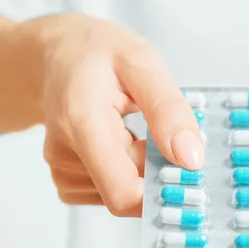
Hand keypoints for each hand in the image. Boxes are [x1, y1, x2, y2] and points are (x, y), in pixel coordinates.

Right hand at [19, 14, 203, 215]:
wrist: (57, 55)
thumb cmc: (99, 54)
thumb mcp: (143, 64)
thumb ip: (169, 112)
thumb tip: (191, 161)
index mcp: (82, 123)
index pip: (123, 193)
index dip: (159, 192)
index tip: (180, 168)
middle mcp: (63, 153)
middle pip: (126, 192)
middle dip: (151, 169)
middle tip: (152, 131)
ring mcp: (60, 169)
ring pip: (119, 193)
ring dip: (136, 167)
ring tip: (125, 127)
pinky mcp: (63, 178)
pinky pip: (106, 192)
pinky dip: (120, 172)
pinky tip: (114, 141)